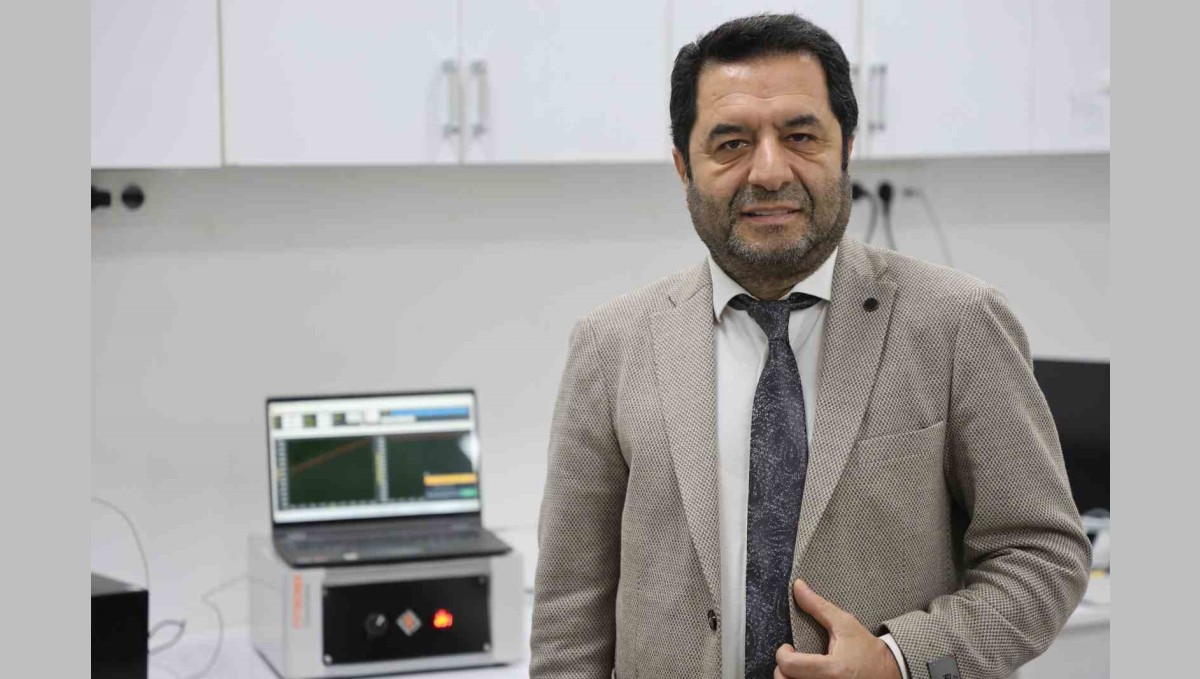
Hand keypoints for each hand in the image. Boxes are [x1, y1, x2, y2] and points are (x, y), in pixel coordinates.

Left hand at [774, 579, 901, 678]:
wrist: (890, 673)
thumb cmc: (867, 649)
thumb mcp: (845, 624)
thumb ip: (818, 607)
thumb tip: (798, 587)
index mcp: (832, 669)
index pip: (791, 666)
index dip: (782, 654)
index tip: (787, 648)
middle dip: (782, 670)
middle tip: (791, 661)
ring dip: (788, 678)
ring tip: (797, 670)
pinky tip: (805, 677)